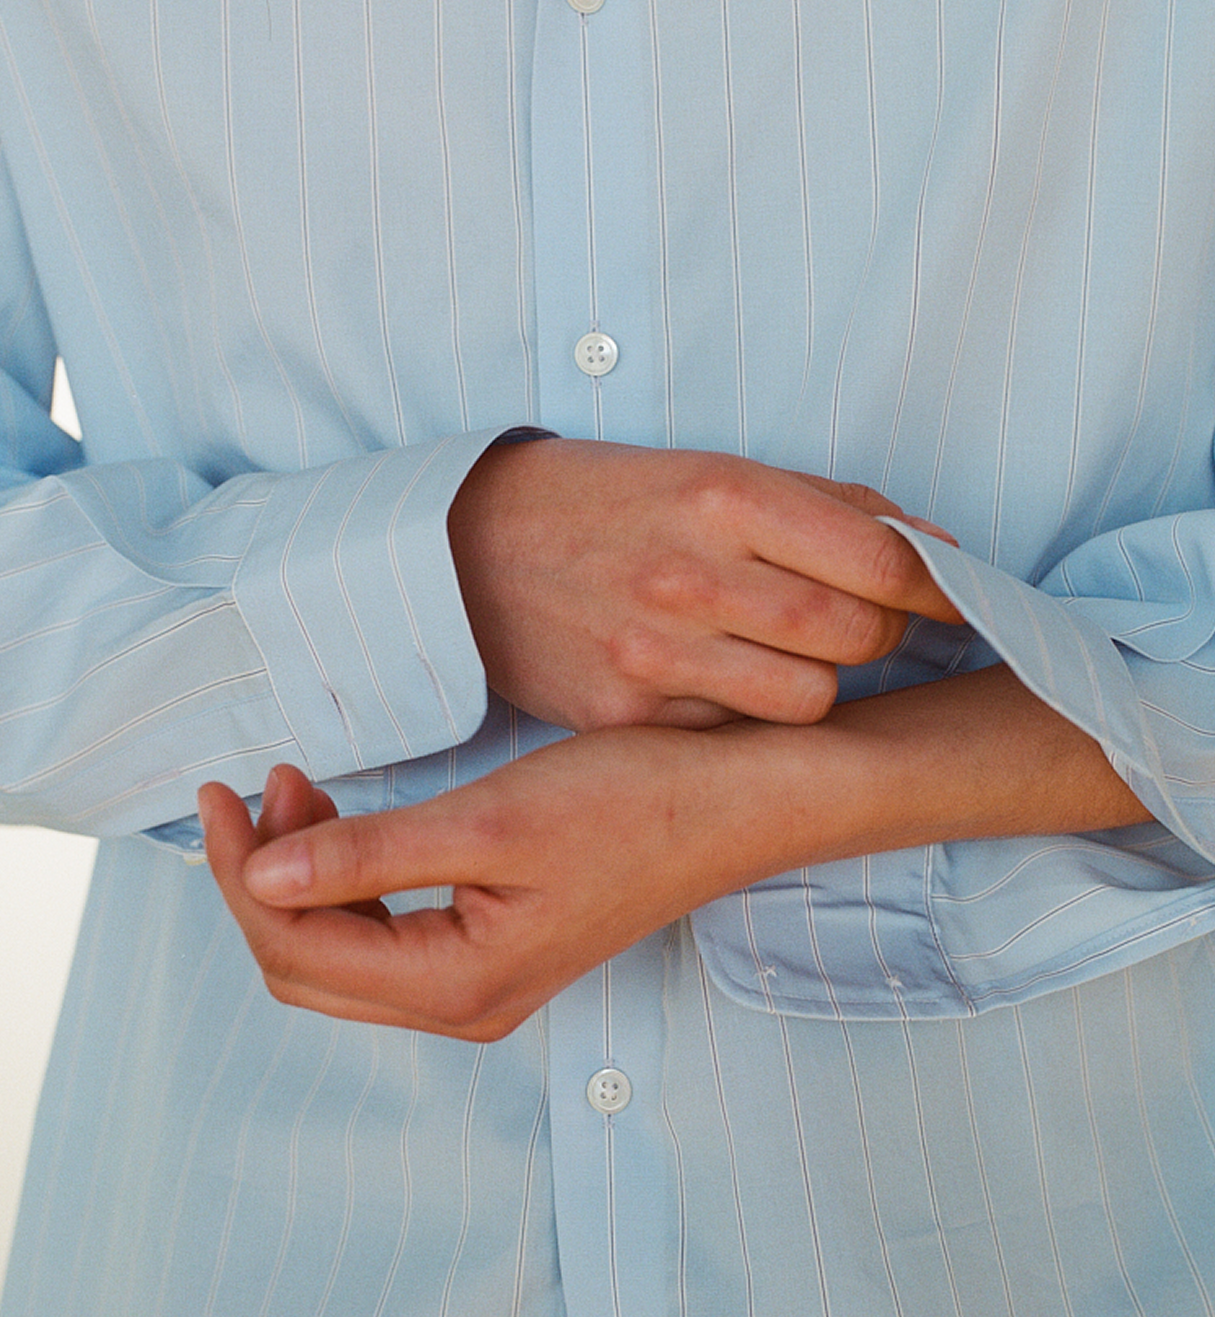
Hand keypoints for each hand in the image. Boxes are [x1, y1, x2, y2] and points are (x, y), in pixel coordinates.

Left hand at [200, 672, 1149, 1039]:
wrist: (739, 801)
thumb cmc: (635, 804)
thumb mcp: (491, 822)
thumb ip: (370, 856)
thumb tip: (258, 880)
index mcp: (457, 985)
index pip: (298, 949)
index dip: (239, 874)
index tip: (223, 790)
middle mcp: (463, 1004)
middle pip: (308, 966)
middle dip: (260, 880)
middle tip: (258, 785)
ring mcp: (481, 981)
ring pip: (342, 952)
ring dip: (303, 877)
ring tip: (301, 788)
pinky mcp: (497, 947)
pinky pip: (387, 933)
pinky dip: (349, 879)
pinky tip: (349, 818)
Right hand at [448, 438, 961, 730]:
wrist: (468, 550)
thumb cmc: (606, 504)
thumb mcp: (708, 472)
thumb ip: (826, 508)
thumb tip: (934, 549)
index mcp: (723, 496)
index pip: (880, 559)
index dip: (938, 588)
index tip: (958, 600)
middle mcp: (690, 576)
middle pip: (856, 636)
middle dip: (879, 635)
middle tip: (858, 624)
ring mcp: (653, 654)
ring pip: (807, 702)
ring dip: (816, 685)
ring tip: (783, 656)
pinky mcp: (623, 715)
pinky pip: (733, 734)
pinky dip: (743, 715)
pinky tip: (716, 681)